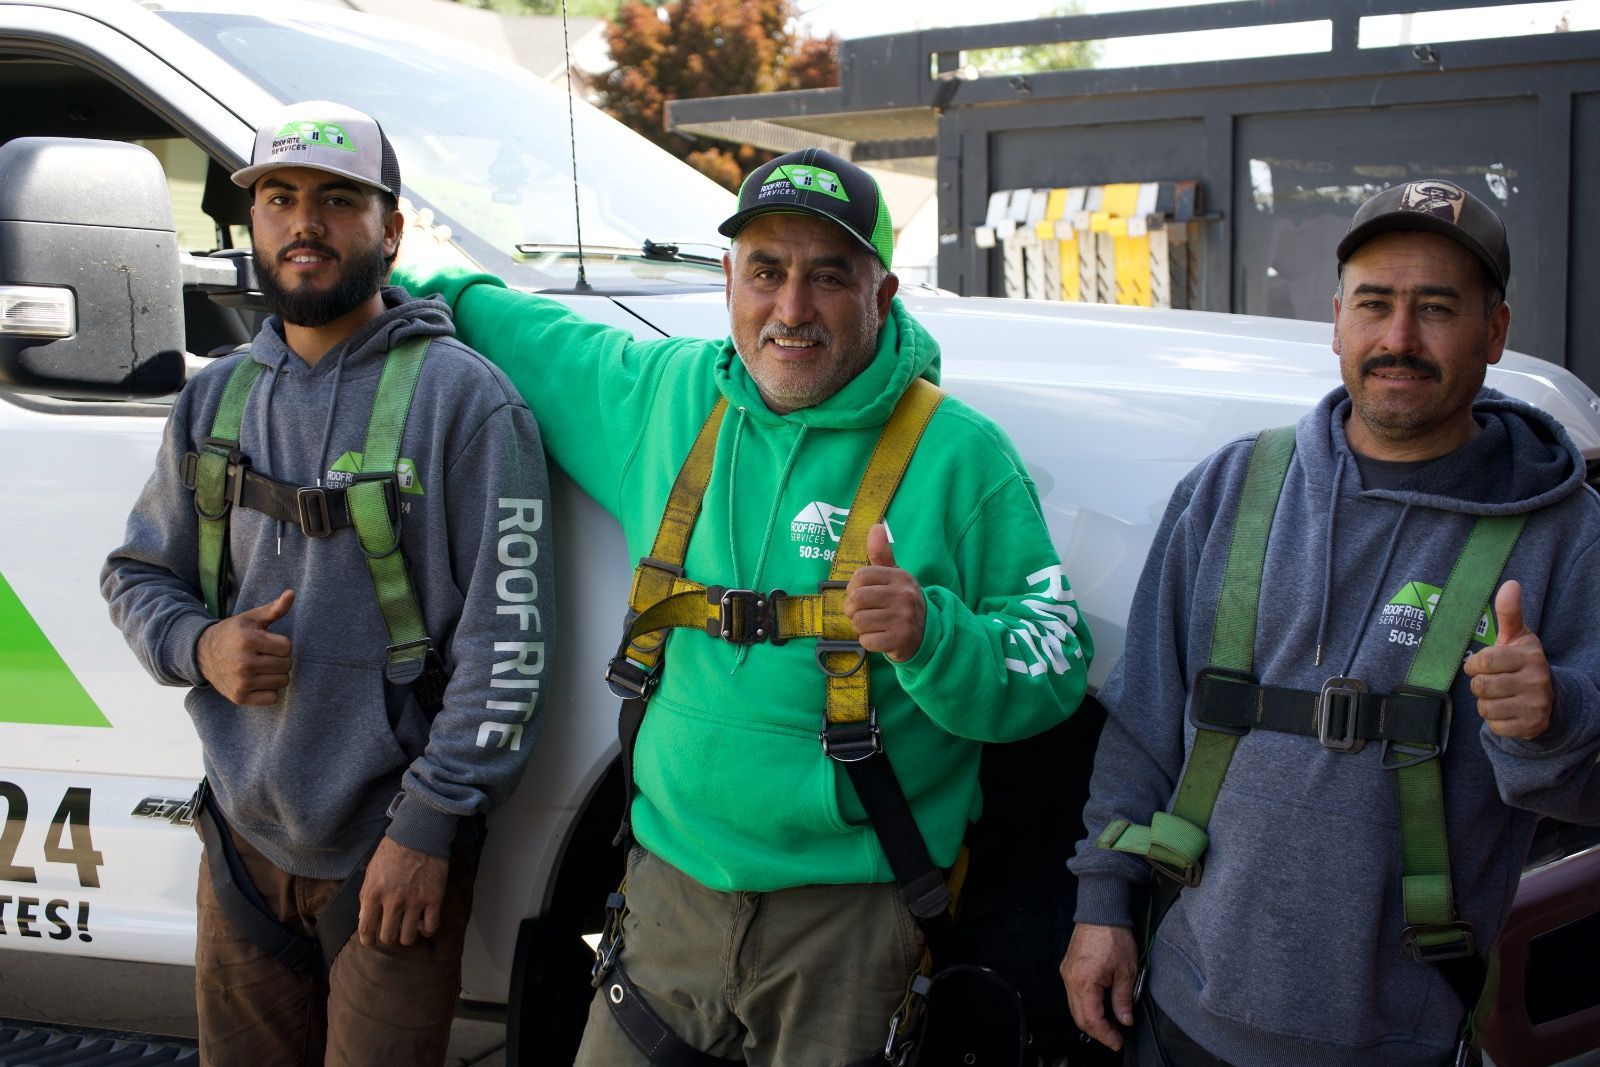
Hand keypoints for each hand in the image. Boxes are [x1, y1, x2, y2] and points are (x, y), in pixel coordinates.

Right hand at [196, 589, 293, 705]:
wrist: (203, 654)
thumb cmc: (234, 633)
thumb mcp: (251, 618)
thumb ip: (274, 609)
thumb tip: (292, 593)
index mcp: (248, 640)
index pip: (287, 647)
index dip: (280, 644)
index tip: (268, 643)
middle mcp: (244, 662)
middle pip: (287, 665)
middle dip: (280, 659)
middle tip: (265, 655)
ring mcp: (241, 682)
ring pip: (282, 681)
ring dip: (276, 674)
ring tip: (262, 667)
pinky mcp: (240, 697)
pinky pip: (272, 698)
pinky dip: (269, 691)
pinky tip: (258, 681)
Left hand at [357, 836, 449, 947]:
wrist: (419, 834)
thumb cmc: (392, 850)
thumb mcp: (371, 872)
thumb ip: (365, 896)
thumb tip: (363, 919)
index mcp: (373, 893)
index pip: (366, 930)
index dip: (368, 941)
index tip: (371, 942)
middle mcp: (393, 901)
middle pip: (388, 937)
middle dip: (389, 937)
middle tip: (392, 930)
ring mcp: (415, 901)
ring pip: (408, 937)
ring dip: (407, 936)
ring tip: (408, 928)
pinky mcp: (434, 898)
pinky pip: (431, 927)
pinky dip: (427, 930)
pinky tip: (424, 924)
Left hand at [843, 524, 925, 662]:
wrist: (928, 632)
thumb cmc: (902, 600)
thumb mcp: (895, 576)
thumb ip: (882, 554)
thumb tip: (875, 526)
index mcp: (899, 577)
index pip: (860, 576)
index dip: (852, 586)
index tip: (858, 593)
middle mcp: (903, 596)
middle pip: (857, 599)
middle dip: (852, 608)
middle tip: (860, 612)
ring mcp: (903, 619)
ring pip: (859, 621)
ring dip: (860, 626)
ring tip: (871, 624)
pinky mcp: (900, 640)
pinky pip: (867, 640)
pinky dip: (868, 641)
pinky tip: (879, 636)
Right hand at [1061, 922, 1137, 1051]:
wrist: (1100, 912)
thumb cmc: (1113, 936)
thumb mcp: (1126, 971)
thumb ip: (1124, 999)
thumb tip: (1125, 1019)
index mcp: (1084, 982)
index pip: (1092, 1019)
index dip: (1105, 1035)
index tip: (1118, 1042)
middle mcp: (1071, 980)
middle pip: (1079, 1018)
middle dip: (1097, 1032)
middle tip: (1115, 1038)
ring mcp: (1067, 974)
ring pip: (1074, 1008)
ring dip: (1090, 1020)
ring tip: (1110, 1025)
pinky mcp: (1068, 969)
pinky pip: (1073, 995)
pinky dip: (1085, 1006)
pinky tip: (1100, 1007)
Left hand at [1464, 580, 1553, 739]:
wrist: (1549, 699)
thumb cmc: (1521, 662)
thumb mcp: (1517, 637)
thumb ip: (1509, 612)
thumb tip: (1510, 583)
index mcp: (1530, 655)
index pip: (1483, 662)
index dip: (1474, 665)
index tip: (1480, 665)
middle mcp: (1537, 680)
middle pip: (1481, 686)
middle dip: (1479, 686)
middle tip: (1491, 682)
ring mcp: (1537, 705)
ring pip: (1485, 708)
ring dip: (1485, 704)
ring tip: (1500, 697)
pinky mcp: (1532, 726)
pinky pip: (1494, 727)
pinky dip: (1494, 721)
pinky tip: (1507, 712)